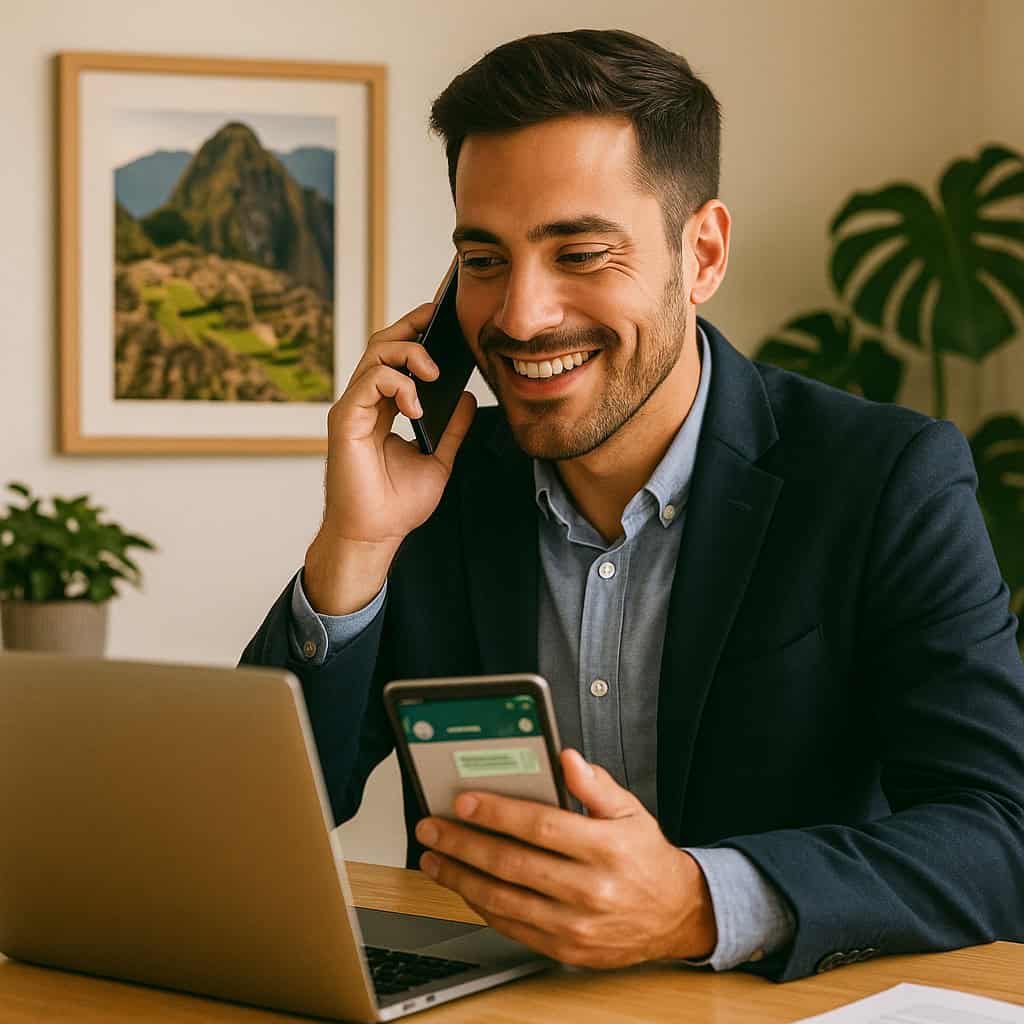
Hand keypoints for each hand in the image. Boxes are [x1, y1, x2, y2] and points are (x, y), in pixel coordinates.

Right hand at [304, 304, 476, 612]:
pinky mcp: (345, 419)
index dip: (418, 334)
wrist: (375, 535)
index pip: (397, 358)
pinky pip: (370, 380)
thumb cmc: (397, 505)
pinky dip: (397, 384)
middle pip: (383, 344)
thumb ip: (451, 427)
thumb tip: (467, 397)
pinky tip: (416, 405)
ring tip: (434, 372)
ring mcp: (353, 408)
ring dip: (409, 354)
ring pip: (376, 353)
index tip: (445, 320)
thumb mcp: (438, 458)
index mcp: (384, 409)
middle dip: (412, 325)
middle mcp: (365, 403)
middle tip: (439, 318)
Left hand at [414, 749, 716, 968]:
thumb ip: (595, 784)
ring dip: (461, 877)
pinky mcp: (565, 949)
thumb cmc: (646, 858)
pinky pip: (512, 927)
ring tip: (434, 857)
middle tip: (433, 826)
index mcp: (607, 848)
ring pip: (504, 900)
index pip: (541, 826)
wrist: (676, 915)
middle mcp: (591, 890)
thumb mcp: (631, 811)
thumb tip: (566, 758)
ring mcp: (576, 925)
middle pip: (513, 864)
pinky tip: (463, 885)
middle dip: (464, 843)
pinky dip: (481, 905)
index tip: (464, 801)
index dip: (498, 812)